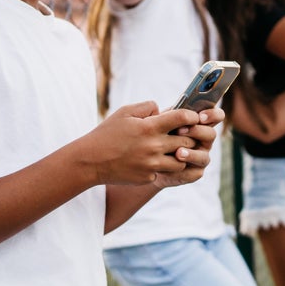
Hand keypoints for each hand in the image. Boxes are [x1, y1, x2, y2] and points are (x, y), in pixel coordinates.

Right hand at [83, 101, 200, 185]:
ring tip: (172, 151)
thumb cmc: (107, 134)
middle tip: (184, 135)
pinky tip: (152, 163)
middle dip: (189, 137)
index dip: (193, 117)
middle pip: (187, 141)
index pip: (183, 118)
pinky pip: (164, 173)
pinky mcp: (148, 177)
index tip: (193, 118)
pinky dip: (162, 168)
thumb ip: (147, 107)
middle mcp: (154, 146)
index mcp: (150, 127)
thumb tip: (163, 110)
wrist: (91, 161)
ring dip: (180, 155)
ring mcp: (152, 165)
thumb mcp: (124, 113)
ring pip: (181, 161)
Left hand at [152, 106, 224, 188]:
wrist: (147, 158)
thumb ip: (170, 114)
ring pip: (203, 157)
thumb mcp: (162, 121)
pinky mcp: (195, 173)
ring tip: (178, 153)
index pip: (217, 116)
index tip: (200, 116)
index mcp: (201, 124)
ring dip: (191, 154)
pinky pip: (192, 173)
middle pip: (211, 134)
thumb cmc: (158, 134)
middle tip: (180, 131)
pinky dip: (180, 171)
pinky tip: (168, 168)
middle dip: (196, 132)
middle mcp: (205, 140)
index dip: (213, 115)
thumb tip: (173, 110)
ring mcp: (202, 157)